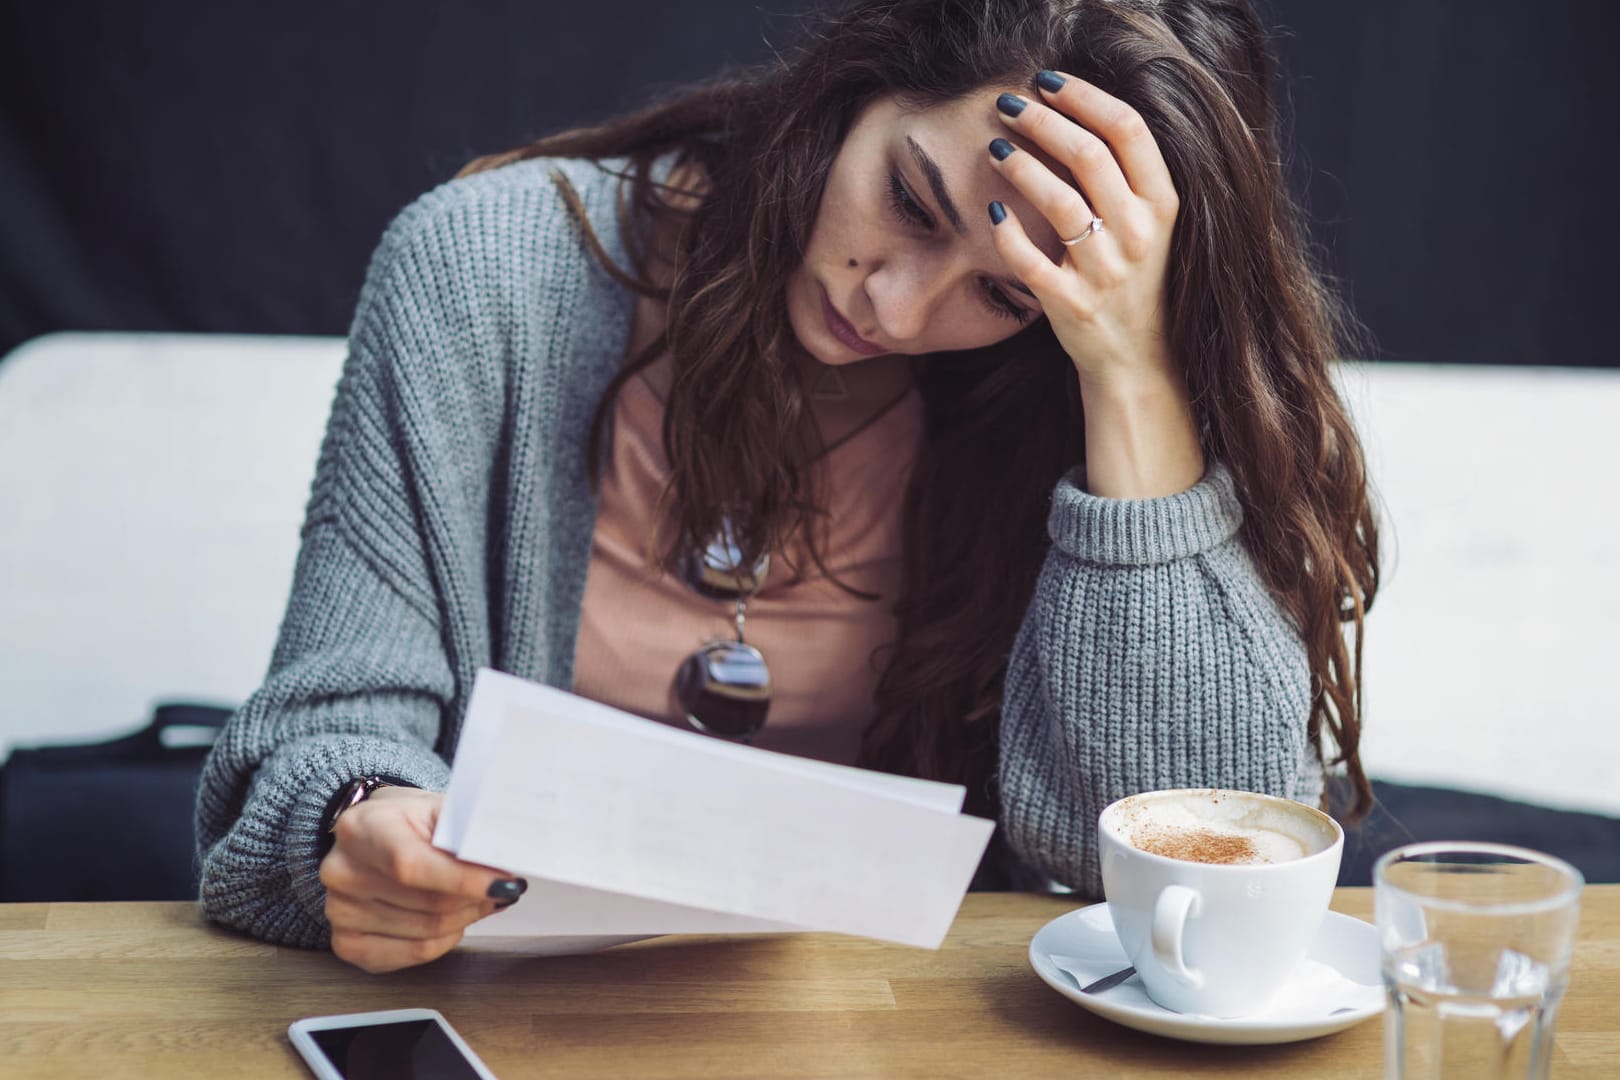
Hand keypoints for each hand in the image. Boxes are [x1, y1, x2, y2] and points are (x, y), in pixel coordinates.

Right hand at [318, 786, 523, 973]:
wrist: (373, 835)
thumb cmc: (410, 822)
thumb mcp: (439, 808)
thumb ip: (471, 832)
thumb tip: (508, 862)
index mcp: (361, 826)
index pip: (412, 865)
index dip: (464, 880)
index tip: (506, 883)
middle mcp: (341, 871)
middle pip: (428, 904)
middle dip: (476, 898)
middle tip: (501, 887)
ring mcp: (339, 911)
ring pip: (427, 932)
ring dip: (466, 917)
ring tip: (477, 897)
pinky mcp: (346, 944)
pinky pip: (413, 954)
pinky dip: (444, 940)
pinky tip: (452, 920)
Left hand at [987, 70, 1203, 498]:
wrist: (1139, 362)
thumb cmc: (1138, 283)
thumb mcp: (1152, 226)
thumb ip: (1126, 178)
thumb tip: (1077, 117)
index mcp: (1162, 206)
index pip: (1128, 130)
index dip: (1084, 96)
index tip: (1048, 81)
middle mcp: (1139, 234)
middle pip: (1089, 156)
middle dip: (1042, 121)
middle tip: (1008, 105)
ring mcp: (1106, 272)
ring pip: (1059, 202)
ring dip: (1021, 166)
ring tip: (996, 147)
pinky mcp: (1072, 305)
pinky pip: (1030, 262)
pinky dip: (1007, 234)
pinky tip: (991, 211)